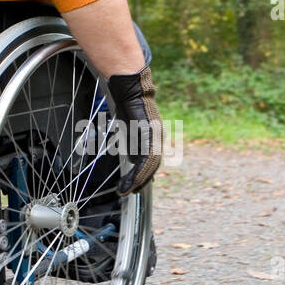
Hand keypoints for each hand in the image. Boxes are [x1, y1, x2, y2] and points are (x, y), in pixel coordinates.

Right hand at [105, 66, 161, 194]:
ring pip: (150, 166)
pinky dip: (138, 172)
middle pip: (152, 167)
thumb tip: (132, 160)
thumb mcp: (131, 130)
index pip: (151, 162)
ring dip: (138, 181)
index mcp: (154, 139)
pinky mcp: (151, 137)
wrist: (130, 92)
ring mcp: (156, 139)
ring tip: (127, 190)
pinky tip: (131, 180)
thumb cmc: (129, 108)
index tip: (134, 186)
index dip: (144, 176)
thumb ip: (134, 144)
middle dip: (141, 181)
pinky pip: (147, 160)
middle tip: (130, 192)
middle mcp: (158, 140)